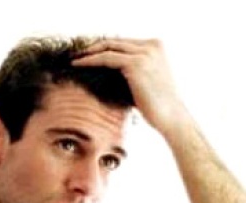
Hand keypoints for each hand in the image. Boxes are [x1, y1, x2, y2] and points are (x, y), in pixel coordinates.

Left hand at [72, 38, 188, 133]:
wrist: (171, 118)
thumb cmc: (158, 107)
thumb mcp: (145, 83)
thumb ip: (132, 74)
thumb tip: (109, 76)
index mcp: (156, 46)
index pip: (124, 43)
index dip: (105, 47)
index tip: (89, 55)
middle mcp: (151, 45)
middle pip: (115, 41)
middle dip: (94, 47)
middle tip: (77, 55)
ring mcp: (144, 53)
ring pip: (109, 46)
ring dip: (89, 52)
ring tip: (75, 59)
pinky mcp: (136, 63)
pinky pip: (107, 57)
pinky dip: (91, 60)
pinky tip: (79, 65)